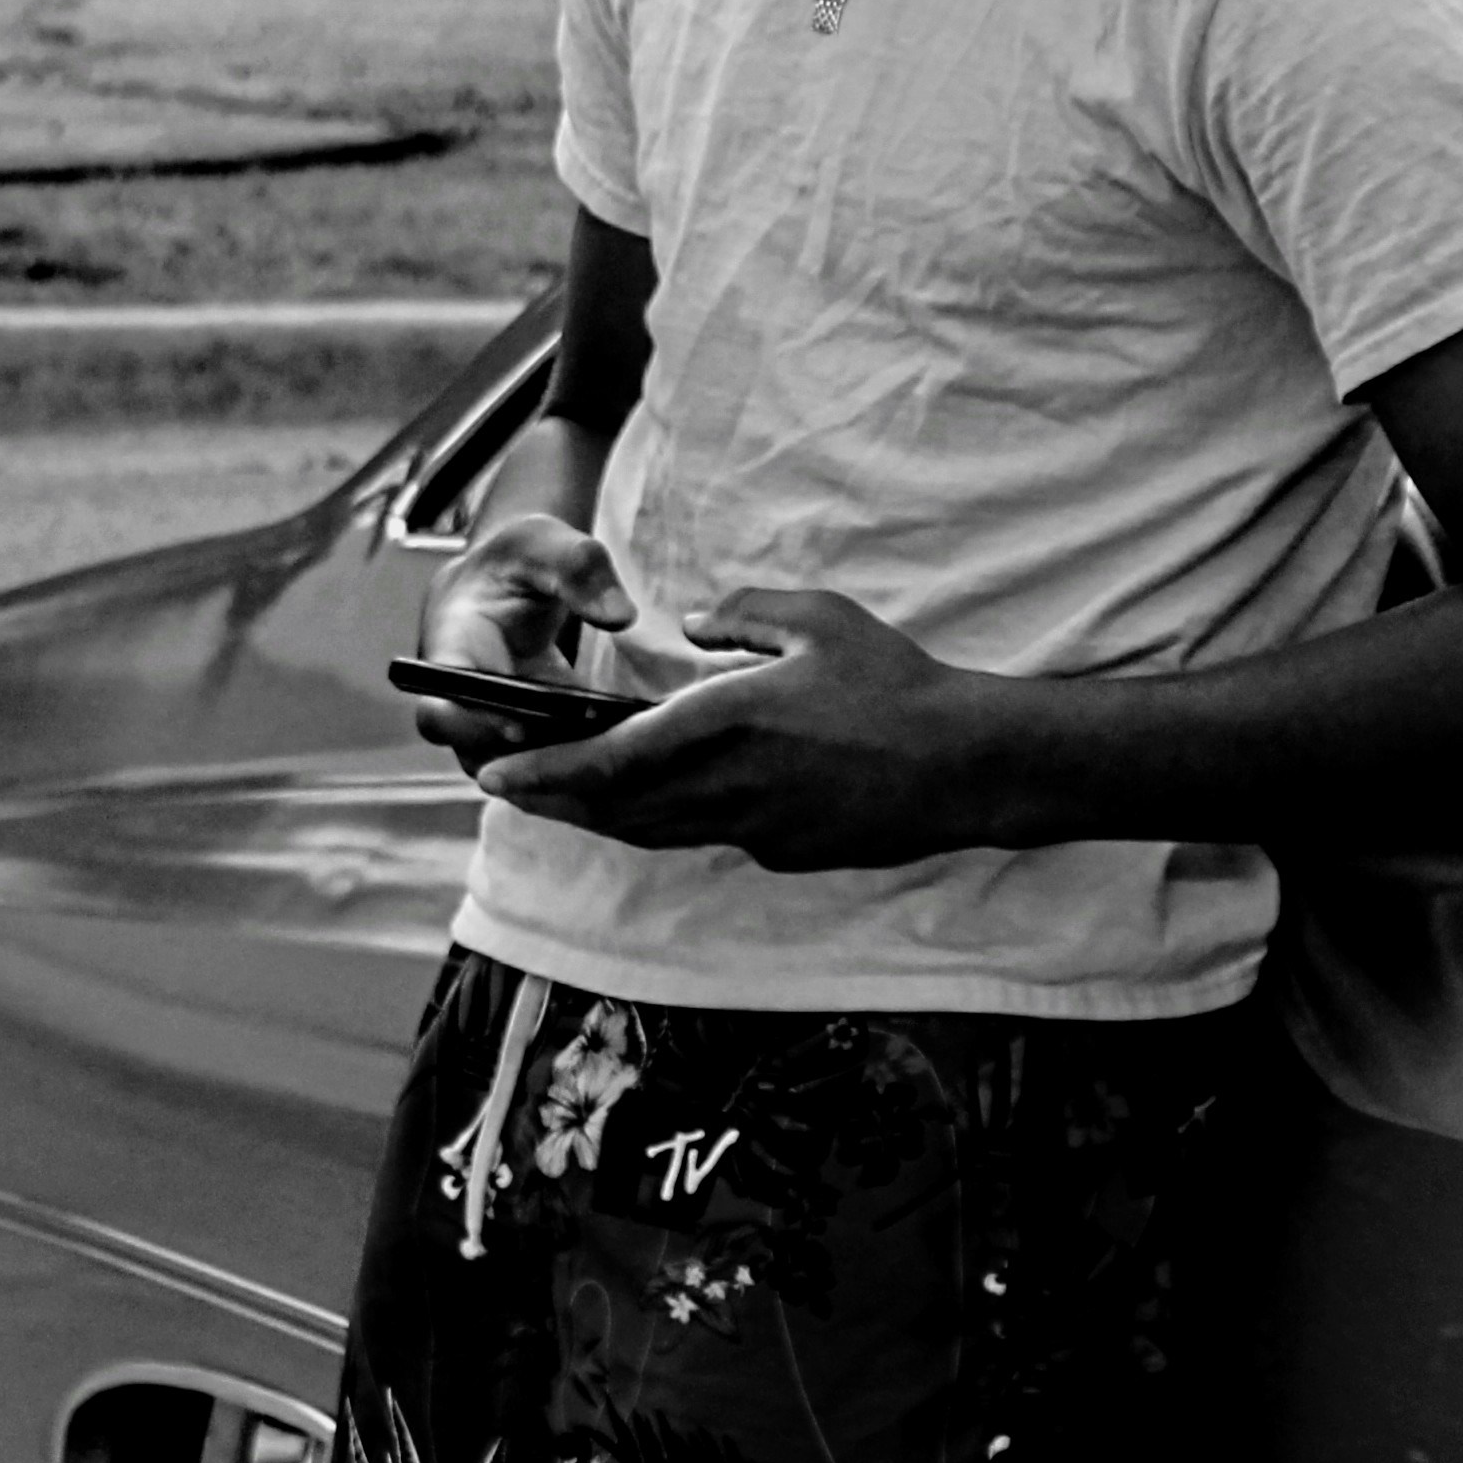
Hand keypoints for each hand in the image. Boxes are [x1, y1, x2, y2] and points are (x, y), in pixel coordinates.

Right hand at [412, 518, 632, 770]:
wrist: (514, 578)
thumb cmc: (521, 557)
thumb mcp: (548, 543)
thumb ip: (581, 570)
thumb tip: (620, 618)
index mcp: (451, 650)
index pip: (439, 707)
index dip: (470, 726)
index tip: (520, 728)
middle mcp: (461, 699)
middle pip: (475, 754)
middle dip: (527, 767)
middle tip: (585, 762)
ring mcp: (491, 723)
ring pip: (515, 771)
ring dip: (559, 775)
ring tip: (614, 765)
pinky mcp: (528, 735)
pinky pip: (547, 765)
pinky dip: (580, 768)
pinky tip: (628, 761)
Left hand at [470, 584, 1014, 870]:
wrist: (963, 766)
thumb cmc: (897, 687)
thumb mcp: (822, 619)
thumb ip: (748, 612)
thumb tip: (698, 620)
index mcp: (730, 722)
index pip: (613, 759)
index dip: (547, 770)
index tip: (499, 774)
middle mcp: (729, 786)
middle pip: (616, 809)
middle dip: (555, 799)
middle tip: (510, 787)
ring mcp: (755, 827)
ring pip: (654, 831)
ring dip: (602, 816)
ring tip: (565, 796)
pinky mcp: (782, 850)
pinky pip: (706, 834)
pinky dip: (665, 819)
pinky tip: (662, 800)